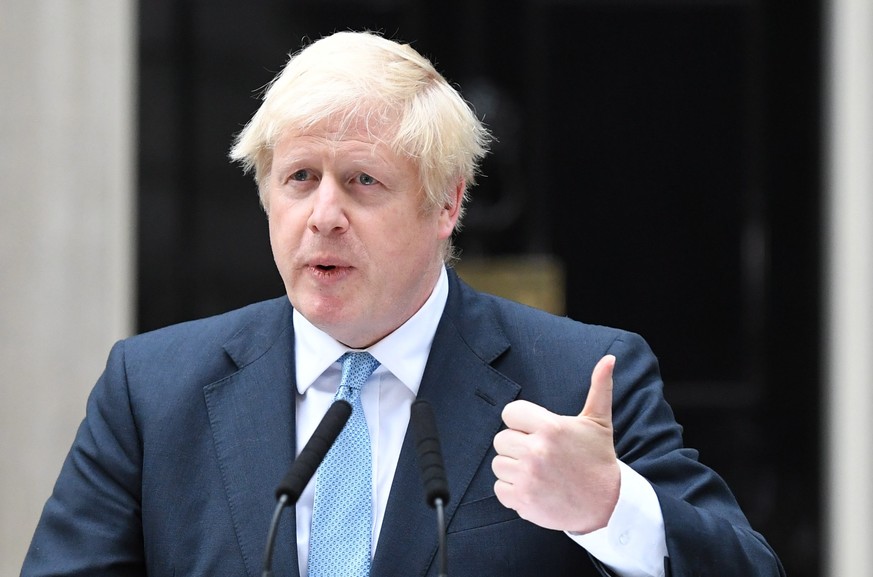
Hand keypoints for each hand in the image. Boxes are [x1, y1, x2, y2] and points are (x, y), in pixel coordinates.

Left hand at [492, 354, 619, 533]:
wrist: (607, 505)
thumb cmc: (599, 460)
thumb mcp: (599, 422)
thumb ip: (599, 387)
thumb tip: (609, 359)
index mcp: (550, 427)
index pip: (510, 412)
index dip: (521, 421)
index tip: (535, 431)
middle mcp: (536, 451)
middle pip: (501, 439)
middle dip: (517, 445)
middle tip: (540, 454)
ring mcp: (528, 477)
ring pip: (498, 464)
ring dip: (513, 468)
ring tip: (538, 472)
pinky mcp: (523, 501)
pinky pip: (499, 489)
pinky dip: (513, 491)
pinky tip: (534, 488)